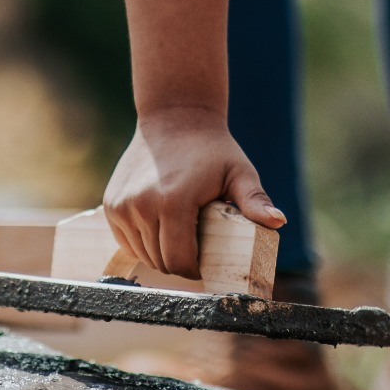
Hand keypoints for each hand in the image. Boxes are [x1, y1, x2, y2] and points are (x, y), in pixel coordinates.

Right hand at [103, 107, 285, 278]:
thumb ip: (254, 201)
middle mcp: (141, 206)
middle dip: (179, 263)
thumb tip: (278, 222)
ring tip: (178, 238)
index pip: (180, 260)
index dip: (195, 270)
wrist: (173, 119)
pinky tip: (159, 229)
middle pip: (160, 261)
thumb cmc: (211, 150)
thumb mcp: (239, 173)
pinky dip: (142, 243)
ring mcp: (122, 207)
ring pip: (142, 254)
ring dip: (160, 254)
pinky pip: (127, 241)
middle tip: (196, 251)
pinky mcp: (111, 206)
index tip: (206, 264)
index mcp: (173, 203)